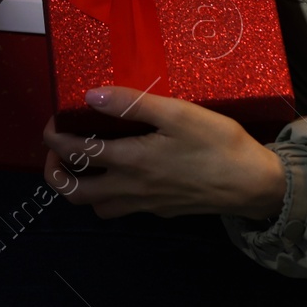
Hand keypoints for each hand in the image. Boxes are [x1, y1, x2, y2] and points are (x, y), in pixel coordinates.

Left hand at [41, 85, 285, 219]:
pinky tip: (120, 174)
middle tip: (56, 150)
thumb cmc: (218, 143)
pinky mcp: (161, 211)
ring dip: (80, 187)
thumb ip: (132, 104)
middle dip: (54, 172)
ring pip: (96, 207)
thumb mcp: (177, 113)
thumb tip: (91, 96)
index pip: (75, 153)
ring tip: (83, 162)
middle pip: (74, 193)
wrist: (253, 184)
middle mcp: (131, 188)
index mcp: (130, 161)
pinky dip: (107, 195)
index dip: (54, 137)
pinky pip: (121, 209)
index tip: (53, 121)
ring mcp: (145, 205)